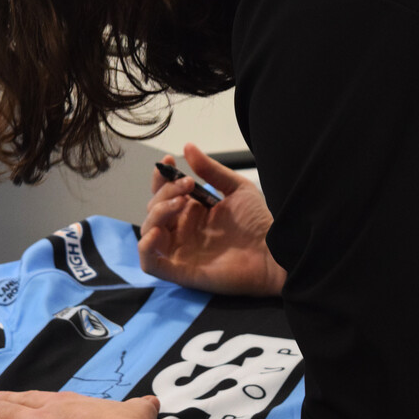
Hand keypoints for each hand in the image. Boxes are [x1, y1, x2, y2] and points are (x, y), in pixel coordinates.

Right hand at [140, 142, 285, 295]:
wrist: (273, 252)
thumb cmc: (258, 223)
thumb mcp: (236, 188)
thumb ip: (211, 170)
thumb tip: (187, 147)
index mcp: (191, 212)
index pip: (163, 194)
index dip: (160, 178)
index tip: (168, 161)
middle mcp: (181, 231)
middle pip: (154, 209)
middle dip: (165, 192)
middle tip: (188, 185)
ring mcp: (178, 252)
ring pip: (148, 231)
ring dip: (157, 213)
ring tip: (179, 203)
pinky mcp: (179, 271)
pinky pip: (150, 263)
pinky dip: (145, 247)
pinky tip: (157, 232)